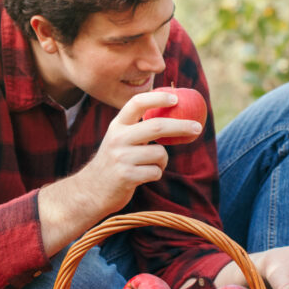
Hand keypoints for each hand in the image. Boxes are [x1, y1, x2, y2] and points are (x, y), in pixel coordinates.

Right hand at [74, 90, 201, 214]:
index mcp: (117, 125)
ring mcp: (121, 157)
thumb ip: (139, 128)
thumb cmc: (115, 162)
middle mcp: (118, 138)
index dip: (158, 98)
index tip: (176, 98)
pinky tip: (143, 176)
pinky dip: (156, 174)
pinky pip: (156, 172)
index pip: (137, 103)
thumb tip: (172, 114)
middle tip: (197, 128)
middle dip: (181, 126)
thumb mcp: (120, 140)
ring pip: (160, 153)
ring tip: (150, 165)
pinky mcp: (126, 176)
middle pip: (157, 126)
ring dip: (163, 161)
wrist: (91, 191)